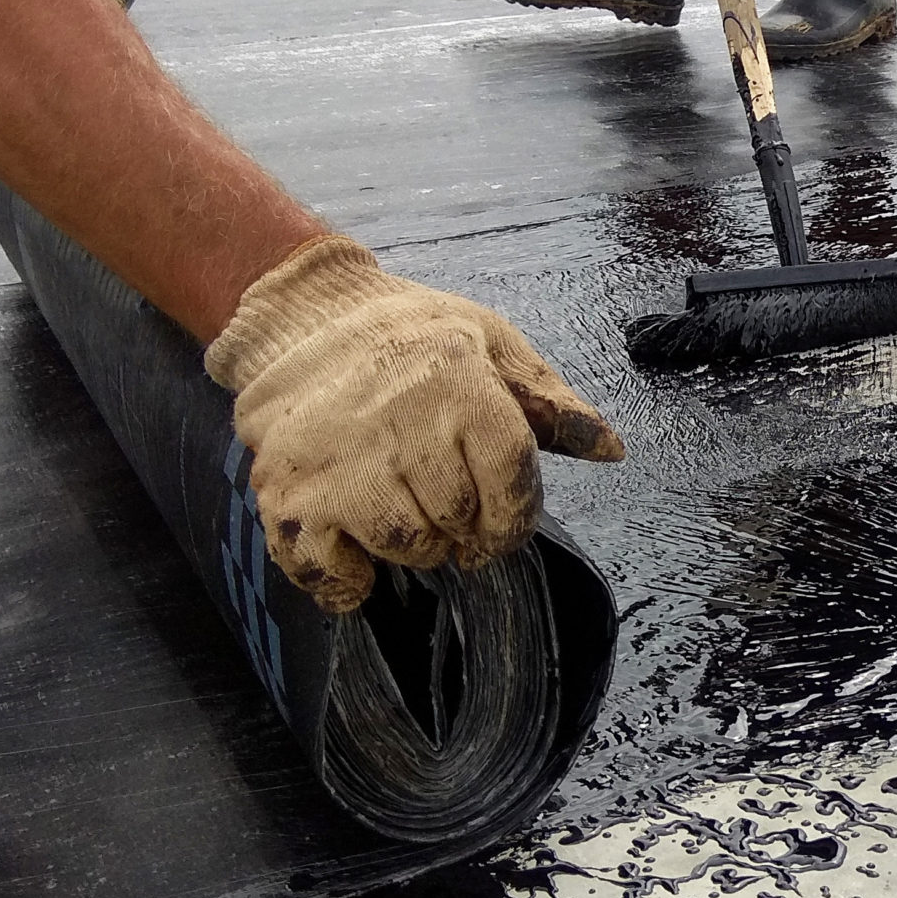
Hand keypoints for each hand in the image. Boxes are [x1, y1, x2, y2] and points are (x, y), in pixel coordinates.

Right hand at [205, 236, 625, 612]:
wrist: (303, 317)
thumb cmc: (411, 334)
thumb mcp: (491, 343)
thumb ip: (551, 402)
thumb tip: (610, 449)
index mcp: (458, 384)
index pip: (510, 481)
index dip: (515, 518)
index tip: (501, 526)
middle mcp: (398, 424)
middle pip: (458, 520)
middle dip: (462, 526)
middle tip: (444, 503)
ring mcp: (337, 461)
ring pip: (404, 546)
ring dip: (412, 545)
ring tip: (402, 509)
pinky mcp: (286, 492)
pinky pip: (328, 569)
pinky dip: (346, 580)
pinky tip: (355, 553)